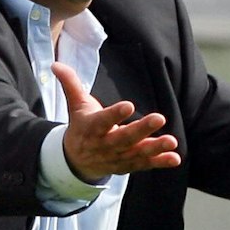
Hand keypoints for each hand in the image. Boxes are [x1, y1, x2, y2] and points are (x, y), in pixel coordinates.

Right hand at [57, 62, 179, 180]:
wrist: (75, 161)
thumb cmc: (81, 126)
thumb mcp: (75, 105)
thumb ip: (70, 84)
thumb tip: (55, 64)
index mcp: (91, 128)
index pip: (102, 121)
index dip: (114, 115)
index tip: (129, 105)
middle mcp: (104, 144)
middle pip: (123, 138)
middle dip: (141, 130)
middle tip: (159, 118)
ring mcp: (117, 157)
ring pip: (136, 153)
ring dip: (154, 148)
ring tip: (171, 141)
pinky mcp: (127, 165)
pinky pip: (144, 164)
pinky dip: (159, 162)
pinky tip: (174, 158)